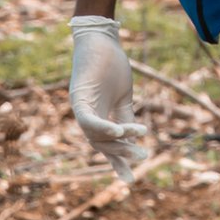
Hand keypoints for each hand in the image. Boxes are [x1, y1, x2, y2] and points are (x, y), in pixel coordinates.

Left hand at [68, 16, 149, 181]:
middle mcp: (86, 116)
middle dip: (120, 156)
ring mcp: (81, 108)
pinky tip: (119, 132)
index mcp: (97, 117)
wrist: (101, 38)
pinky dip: (103, 128)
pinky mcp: (78, 98)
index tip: (130, 180)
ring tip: (138, 146)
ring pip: (97, 136)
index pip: (107, 145)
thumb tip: (134, 140)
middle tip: (142, 159)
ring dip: (118, 142)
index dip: (118, 162)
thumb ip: (126, 117)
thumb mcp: (123, 96)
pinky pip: (89, 121)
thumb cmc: (112, 65)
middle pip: (101, 145)